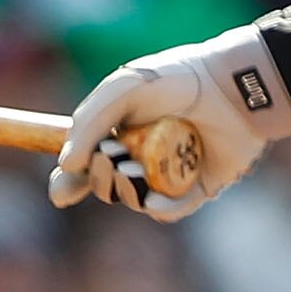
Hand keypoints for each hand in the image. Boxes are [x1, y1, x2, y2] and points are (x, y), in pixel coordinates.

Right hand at [48, 26, 290, 220]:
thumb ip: (90, 121)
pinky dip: (159, 207)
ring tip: (131, 170)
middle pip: (105, 186)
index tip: (61, 193)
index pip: (85, 165)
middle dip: (99, 180)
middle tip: (107, 162)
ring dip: (125, 192)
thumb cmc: (177, 80)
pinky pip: (169, 211)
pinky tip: (154, 198)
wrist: (230, 87)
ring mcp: (168, 174)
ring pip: (133, 200)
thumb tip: (67, 165)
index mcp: (119, 132)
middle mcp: (140, 155)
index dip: (68, 183)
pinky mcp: (196, 189)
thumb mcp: (124, 89)